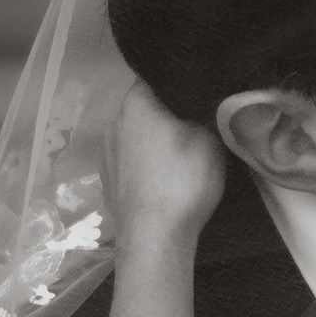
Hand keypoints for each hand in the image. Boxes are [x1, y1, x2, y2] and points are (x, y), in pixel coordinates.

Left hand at [107, 82, 226, 249]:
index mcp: (135, 103)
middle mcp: (114, 123)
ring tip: (178, 158)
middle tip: (194, 125)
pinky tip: (161, 181)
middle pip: (144, 109)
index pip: (155, 78)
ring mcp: (106, 156)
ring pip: (135, 138)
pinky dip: (144, 167)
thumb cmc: (182, 179)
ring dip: (153, 143)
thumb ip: (203, 112)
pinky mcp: (107, 183)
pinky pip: (129, 164)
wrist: (153, 238)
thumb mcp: (209, 137)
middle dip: (166, 115)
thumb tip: (199, 103)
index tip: (196, 94)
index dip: (177, 84)